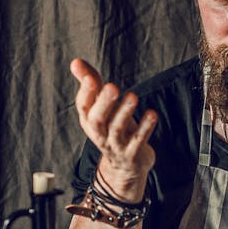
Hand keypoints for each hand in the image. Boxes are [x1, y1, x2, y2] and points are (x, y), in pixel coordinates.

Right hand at [70, 58, 157, 198]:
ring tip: (133, 96)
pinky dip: (145, 128)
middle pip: (97, 119)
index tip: (91, 78)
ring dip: (125, 112)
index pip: (83, 106)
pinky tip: (152, 114)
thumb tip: (75, 62)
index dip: (86, 92)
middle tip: (112, 86)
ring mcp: (115, 145)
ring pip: (117, 129)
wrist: (125, 166)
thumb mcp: (100, 107)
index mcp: (89, 120)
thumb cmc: (111, 128)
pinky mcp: (132, 154)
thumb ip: (91, 84)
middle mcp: (99, 133)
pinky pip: (138, 140)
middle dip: (104, 102)